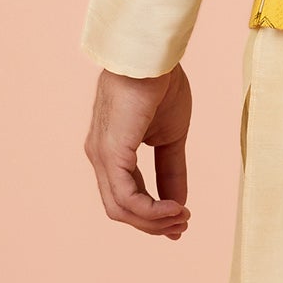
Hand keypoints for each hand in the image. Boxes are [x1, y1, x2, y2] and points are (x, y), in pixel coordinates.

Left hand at [84, 63, 192, 238]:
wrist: (155, 58)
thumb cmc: (161, 86)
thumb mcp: (171, 138)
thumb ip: (171, 170)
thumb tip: (178, 204)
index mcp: (112, 152)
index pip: (126, 196)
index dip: (152, 214)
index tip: (180, 220)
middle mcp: (99, 157)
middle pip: (120, 209)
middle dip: (153, 223)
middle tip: (183, 224)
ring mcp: (101, 156)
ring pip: (121, 208)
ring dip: (154, 221)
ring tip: (181, 217)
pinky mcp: (109, 153)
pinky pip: (125, 197)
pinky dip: (150, 210)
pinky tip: (173, 208)